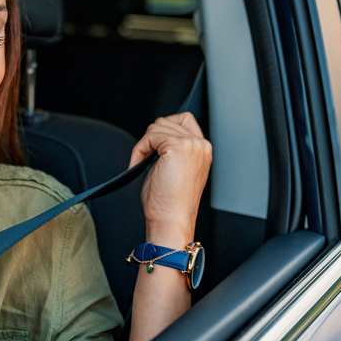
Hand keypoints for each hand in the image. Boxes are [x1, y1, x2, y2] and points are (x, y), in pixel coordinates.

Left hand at [129, 112, 212, 246]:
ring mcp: (192, 144)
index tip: (153, 150)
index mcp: (203, 150)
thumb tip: (154, 136)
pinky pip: (150, 136)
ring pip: (157, 126)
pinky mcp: (178, 146)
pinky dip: (139, 149)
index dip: (164, 131)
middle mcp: (201, 145)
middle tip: (145, 159)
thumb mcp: (173, 169)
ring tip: (141, 164)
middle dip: (151, 138)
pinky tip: (138, 164)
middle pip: (168, 121)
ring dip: (144, 144)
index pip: (184, 120)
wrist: (171, 220)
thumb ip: (169, 149)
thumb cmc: (169, 203)